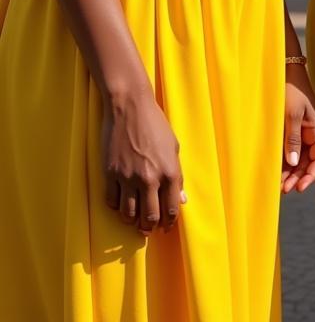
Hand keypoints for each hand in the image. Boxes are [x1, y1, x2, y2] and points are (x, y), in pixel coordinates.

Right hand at [102, 88, 184, 235]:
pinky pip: (111, 202)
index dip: (169, 222)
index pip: (170, 208)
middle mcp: (150, 178)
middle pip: (149, 217)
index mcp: (170, 171)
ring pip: (128, 214)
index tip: (166, 227)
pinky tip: (120, 204)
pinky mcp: (110, 173)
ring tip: (134, 220)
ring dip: (132, 221)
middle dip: (150, 227)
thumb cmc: (155, 124)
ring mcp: (128, 177)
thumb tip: (181, 200)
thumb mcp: (174, 147)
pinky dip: (116, 208)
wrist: (130, 108)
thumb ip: (177, 176)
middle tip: (148, 229)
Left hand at [282, 66, 314, 193]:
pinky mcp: (290, 130)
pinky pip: (289, 150)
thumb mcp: (292, 115)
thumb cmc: (292, 91)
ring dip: (290, 172)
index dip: (311, 175)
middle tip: (284, 190)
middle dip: (298, 177)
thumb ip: (292, 139)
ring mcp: (300, 133)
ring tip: (278, 185)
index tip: (299, 188)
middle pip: (307, 162)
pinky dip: (284, 162)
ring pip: (298, 159)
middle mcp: (311, 134)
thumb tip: (293, 163)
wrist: (285, 72)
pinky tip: (276, 171)